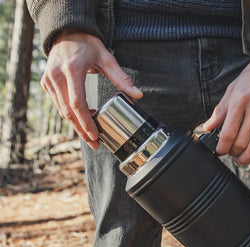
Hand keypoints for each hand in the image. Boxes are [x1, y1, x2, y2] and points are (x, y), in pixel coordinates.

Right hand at [41, 31, 142, 148]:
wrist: (66, 33)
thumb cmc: (87, 46)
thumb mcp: (107, 58)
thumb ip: (122, 78)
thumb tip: (138, 96)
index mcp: (72, 70)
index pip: (77, 102)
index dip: (85, 122)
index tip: (95, 136)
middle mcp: (57, 76)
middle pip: (68, 112)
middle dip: (82, 131)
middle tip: (95, 144)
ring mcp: (49, 80)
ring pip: (62, 111)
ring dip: (77, 125)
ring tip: (93, 135)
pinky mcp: (47, 84)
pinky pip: (59, 105)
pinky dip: (72, 116)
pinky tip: (85, 120)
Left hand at [203, 43, 249, 171]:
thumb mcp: (234, 88)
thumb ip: (221, 110)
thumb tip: (208, 127)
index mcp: (241, 99)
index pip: (228, 132)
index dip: (221, 147)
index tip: (219, 151)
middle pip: (241, 142)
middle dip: (232, 153)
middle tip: (230, 154)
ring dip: (246, 159)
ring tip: (241, 160)